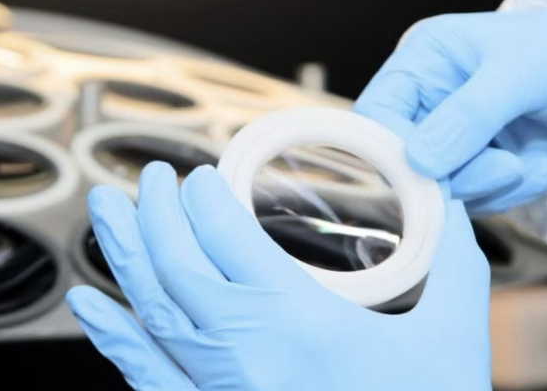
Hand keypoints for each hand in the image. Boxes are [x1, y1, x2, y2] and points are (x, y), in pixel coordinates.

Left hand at [66, 162, 491, 390]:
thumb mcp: (454, 340)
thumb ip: (452, 265)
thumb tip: (448, 204)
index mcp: (299, 321)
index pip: (227, 235)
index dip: (205, 196)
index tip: (201, 175)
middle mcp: (246, 353)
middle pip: (175, 265)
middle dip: (155, 211)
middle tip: (151, 178)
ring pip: (151, 313)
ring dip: (123, 256)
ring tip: (104, 211)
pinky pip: (147, 376)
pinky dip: (114, 337)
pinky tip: (92, 306)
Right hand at [353, 6, 546, 216]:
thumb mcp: (522, 73)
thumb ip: (469, 117)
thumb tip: (420, 162)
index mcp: (425, 61)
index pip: (378, 115)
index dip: (394, 150)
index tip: (429, 174)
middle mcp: (431, 100)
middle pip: (406, 160)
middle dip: (456, 175)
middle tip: (505, 168)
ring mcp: (456, 136)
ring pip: (441, 187)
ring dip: (488, 187)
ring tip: (531, 165)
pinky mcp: (482, 164)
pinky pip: (475, 197)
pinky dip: (509, 193)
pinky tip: (542, 169)